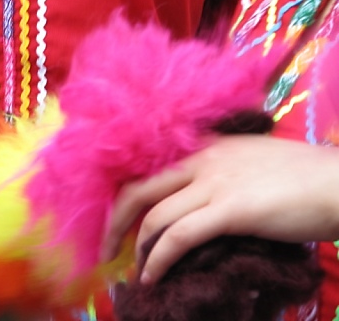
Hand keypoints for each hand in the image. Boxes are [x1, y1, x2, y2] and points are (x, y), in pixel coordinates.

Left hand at [102, 135, 338, 282]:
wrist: (336, 183)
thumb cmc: (304, 178)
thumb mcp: (254, 164)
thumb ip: (225, 175)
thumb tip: (207, 205)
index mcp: (207, 146)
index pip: (152, 167)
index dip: (130, 196)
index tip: (120, 221)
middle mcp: (203, 159)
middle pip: (139, 188)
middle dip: (115, 222)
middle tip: (108, 247)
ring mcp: (214, 182)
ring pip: (154, 215)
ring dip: (136, 249)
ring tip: (134, 274)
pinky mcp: (230, 209)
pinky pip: (179, 235)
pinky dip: (159, 259)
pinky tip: (153, 277)